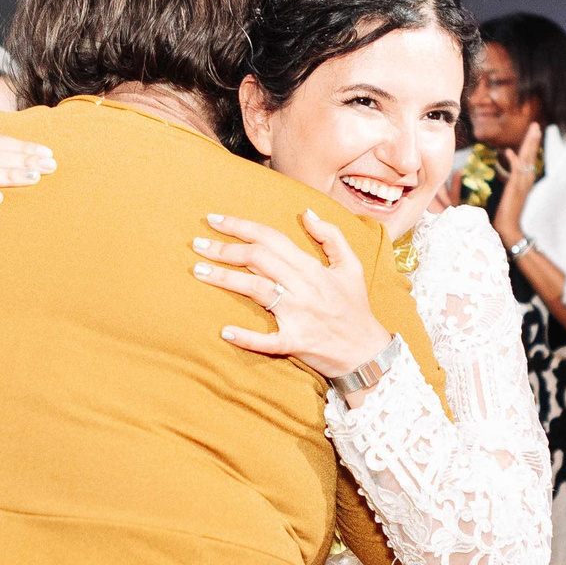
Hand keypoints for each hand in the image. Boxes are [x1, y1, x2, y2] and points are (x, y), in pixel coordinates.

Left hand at [193, 210, 390, 383]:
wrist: (368, 351)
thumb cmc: (355, 307)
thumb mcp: (351, 266)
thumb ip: (331, 236)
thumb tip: (307, 213)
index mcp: (312, 268)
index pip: (271, 238)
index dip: (241, 226)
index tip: (214, 219)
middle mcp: (304, 288)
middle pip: (258, 260)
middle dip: (225, 249)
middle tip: (197, 244)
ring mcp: (299, 315)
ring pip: (258, 290)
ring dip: (225, 280)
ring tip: (198, 271)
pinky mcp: (297, 342)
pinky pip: (268, 340)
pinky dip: (247, 337)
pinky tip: (225, 331)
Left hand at [492, 122, 541, 240]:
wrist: (509, 229)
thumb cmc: (507, 213)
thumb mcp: (510, 191)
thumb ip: (512, 176)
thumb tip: (511, 159)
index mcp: (525, 181)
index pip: (529, 159)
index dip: (531, 146)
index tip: (533, 133)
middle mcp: (526, 181)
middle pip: (531, 156)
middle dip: (533, 140)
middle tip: (535, 125)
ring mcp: (522, 185)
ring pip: (527, 160)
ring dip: (529, 145)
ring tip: (532, 130)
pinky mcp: (515, 190)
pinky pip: (515, 172)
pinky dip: (513, 161)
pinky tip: (508, 151)